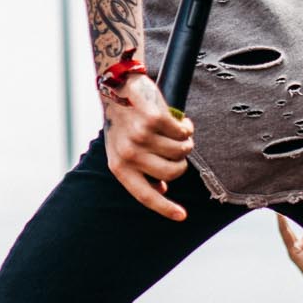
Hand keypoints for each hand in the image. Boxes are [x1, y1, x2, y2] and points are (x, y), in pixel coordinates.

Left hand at [104, 75, 194, 222]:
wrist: (117, 86)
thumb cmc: (123, 121)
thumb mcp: (121, 149)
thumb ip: (138, 170)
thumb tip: (162, 188)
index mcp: (119, 165)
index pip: (144, 194)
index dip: (165, 208)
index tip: (182, 216)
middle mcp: (129, 154)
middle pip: (172, 172)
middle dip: (182, 162)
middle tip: (180, 149)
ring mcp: (141, 136)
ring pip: (180, 151)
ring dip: (185, 142)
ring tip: (178, 131)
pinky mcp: (154, 119)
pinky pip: (183, 132)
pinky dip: (186, 127)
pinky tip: (180, 120)